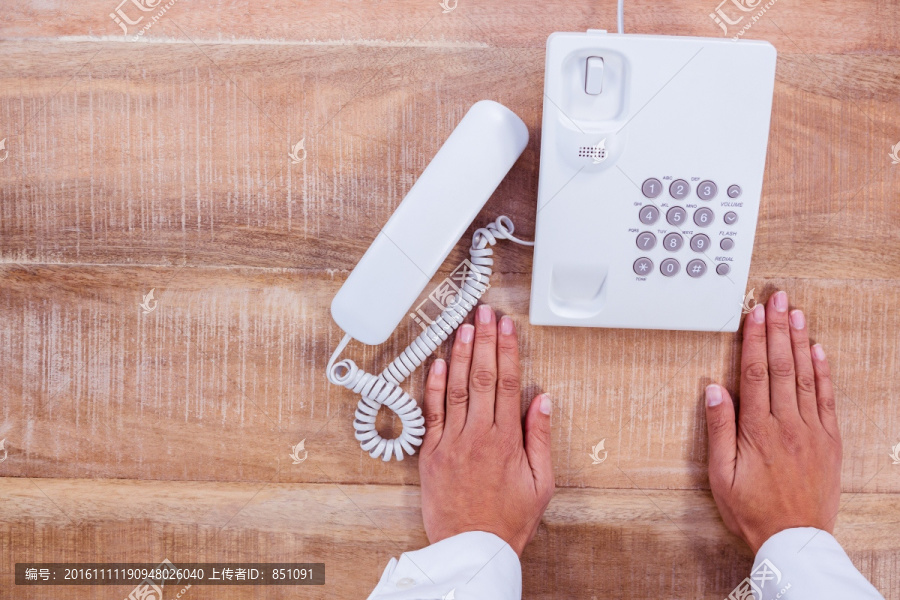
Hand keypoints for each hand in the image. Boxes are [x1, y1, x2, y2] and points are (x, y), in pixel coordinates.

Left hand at [418, 304, 554, 555]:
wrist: (472, 547)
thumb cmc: (508, 519)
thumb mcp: (541, 482)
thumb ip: (539, 438)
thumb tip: (542, 400)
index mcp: (506, 439)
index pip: (506, 382)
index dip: (506, 350)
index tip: (506, 327)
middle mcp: (477, 434)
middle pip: (481, 376)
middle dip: (483, 340)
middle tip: (484, 313)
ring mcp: (451, 442)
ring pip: (454, 388)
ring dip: (458, 354)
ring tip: (463, 327)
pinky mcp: (430, 453)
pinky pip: (431, 413)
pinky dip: (432, 386)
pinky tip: (435, 363)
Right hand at [706, 290, 841, 552]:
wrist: (794, 539)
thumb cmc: (752, 510)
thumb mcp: (721, 475)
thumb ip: (719, 430)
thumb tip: (715, 391)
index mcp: (758, 430)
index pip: (756, 373)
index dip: (754, 340)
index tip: (753, 314)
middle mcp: (788, 424)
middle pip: (782, 366)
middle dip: (778, 328)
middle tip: (776, 298)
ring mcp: (812, 431)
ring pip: (806, 376)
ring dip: (800, 342)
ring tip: (795, 313)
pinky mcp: (829, 441)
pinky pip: (827, 399)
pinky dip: (823, 372)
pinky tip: (818, 351)